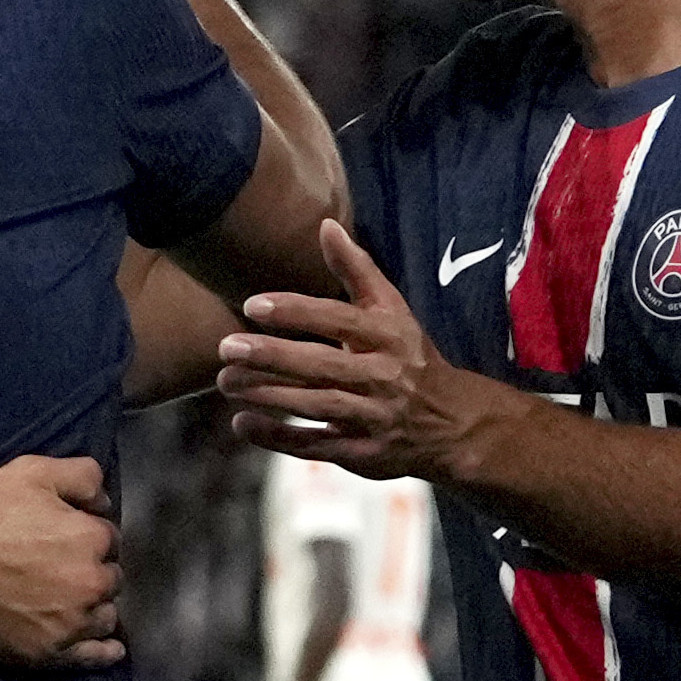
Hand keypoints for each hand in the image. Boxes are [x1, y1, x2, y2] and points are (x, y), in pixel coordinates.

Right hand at [0, 452, 127, 671]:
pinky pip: (92, 658)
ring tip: (74, 605)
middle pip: (110, 580)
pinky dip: (103, 652)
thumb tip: (104, 502)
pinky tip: (110, 649)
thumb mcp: (33, 472)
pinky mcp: (48, 653)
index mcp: (91, 539)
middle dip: (94, 573)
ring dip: (96, 609)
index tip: (67, 541)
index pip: (109, 540)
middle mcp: (91, 583)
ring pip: (104, 617)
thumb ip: (82, 477)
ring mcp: (71, 623)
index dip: (88, 538)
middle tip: (64, 572)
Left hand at [213, 220, 473, 481]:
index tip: (252, 305)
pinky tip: (243, 424)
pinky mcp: (364, 454)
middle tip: (226, 347)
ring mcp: (374, 418)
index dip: (296, 311)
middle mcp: (383, 377)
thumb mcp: (393, 312)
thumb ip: (357, 271)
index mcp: (389, 337)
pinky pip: (316, 447)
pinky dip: (278, 437)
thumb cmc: (410, 358)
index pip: (340, 319)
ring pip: (316, 406)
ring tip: (226, 381)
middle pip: (322, 366)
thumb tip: (325, 225)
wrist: (454, 424)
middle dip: (272, 357)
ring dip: (268, 395)